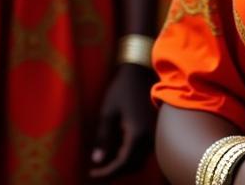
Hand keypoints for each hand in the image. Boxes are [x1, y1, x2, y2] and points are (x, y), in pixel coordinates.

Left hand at [89, 62, 156, 178]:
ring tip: (106, 160)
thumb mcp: (107, 112)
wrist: (140, 70)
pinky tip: (118, 148)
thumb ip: (103, 138)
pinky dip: (131, 154)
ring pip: (140, 159)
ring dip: (123, 164)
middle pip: (133, 165)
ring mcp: (154, 132)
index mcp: (137, 134)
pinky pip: (143, 150)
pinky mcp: (154, 128)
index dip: (105, 173)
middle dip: (114, 171)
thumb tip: (97, 161)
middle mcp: (149, 137)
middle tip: (97, 170)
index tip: (90, 174)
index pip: (122, 164)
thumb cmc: (121, 89)